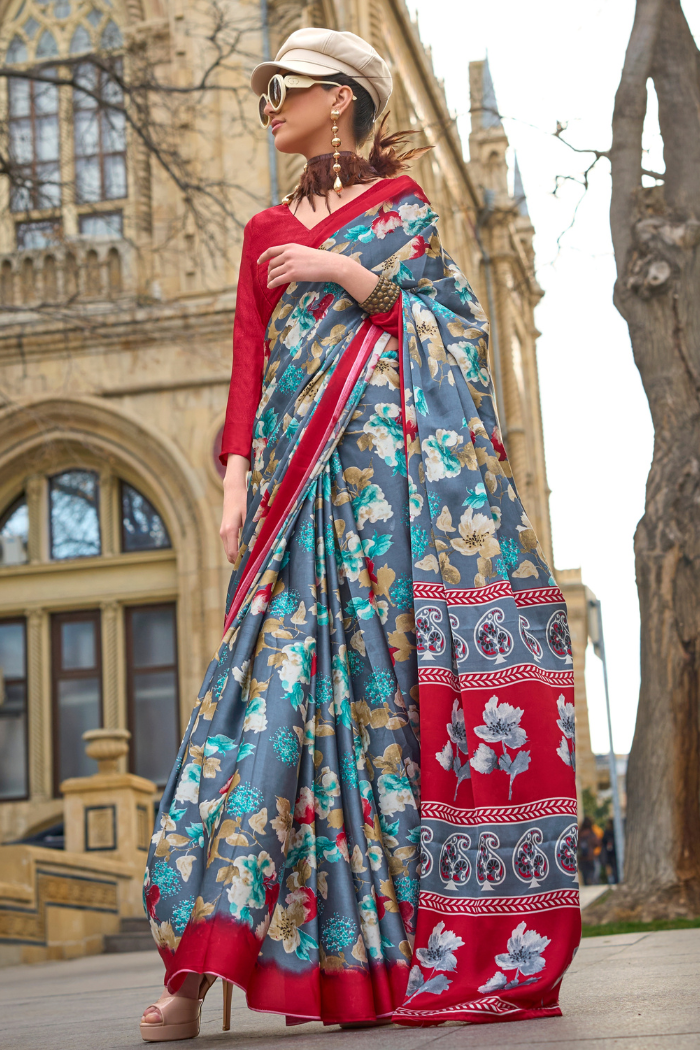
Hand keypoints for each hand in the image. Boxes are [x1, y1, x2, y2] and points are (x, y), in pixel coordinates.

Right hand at [220, 455, 248, 563]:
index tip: (253, 566)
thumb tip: (259, 545)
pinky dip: (237, 549)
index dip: (242, 562)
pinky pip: (230, 545)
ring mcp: (222, 531)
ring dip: (239, 555)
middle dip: (241, 561)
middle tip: (255, 564)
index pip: (233, 554)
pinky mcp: (224, 530)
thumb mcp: (251, 514)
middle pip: (230, 555)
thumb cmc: (244, 499)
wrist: (233, 488)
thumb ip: (254, 530)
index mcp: (230, 530)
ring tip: (253, 557)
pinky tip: (248, 548)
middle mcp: (224, 533)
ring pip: (229, 551)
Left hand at [258, 244, 378, 301]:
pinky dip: (272, 284)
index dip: (263, 257)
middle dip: (269, 271)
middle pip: (271, 264)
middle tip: (269, 277)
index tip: (259, 262)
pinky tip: (271, 287)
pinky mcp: (293, 274)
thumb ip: (293, 254)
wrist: (331, 264)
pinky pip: (277, 280)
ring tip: (270, 283)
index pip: (271, 251)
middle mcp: (288, 253)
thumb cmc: (321, 260)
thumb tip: (286, 262)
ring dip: (270, 279)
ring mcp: (290, 264)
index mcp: (290, 246)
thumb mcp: (304, 252)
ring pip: (273, 272)